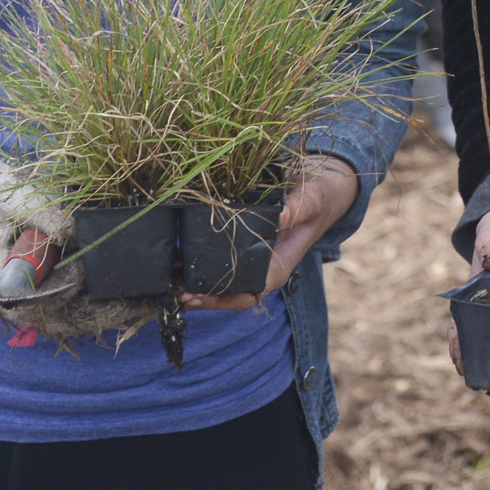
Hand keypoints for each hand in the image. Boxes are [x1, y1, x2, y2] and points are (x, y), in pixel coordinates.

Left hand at [186, 154, 356, 312]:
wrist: (320, 190)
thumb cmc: (318, 198)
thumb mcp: (313, 200)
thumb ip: (299, 208)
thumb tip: (280, 216)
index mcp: (278, 267)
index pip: (248, 293)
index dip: (221, 299)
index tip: (198, 295)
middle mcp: (262, 269)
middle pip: (228, 296)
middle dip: (202, 298)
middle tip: (175, 291)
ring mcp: (250, 261)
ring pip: (220, 284)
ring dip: (195, 286)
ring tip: (169, 279)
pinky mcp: (240, 248)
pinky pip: (217, 264)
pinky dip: (197, 266)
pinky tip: (178, 259)